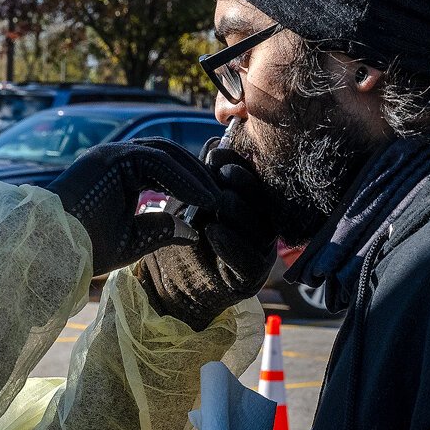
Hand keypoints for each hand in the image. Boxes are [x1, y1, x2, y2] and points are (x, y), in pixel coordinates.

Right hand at [45, 138, 220, 276]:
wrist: (52, 248)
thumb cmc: (85, 247)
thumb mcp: (133, 239)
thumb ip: (161, 229)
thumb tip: (191, 229)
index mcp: (119, 174)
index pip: (164, 167)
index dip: (191, 182)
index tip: (214, 203)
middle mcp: (116, 158)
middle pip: (168, 154)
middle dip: (198, 173)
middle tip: (223, 196)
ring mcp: (111, 153)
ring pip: (164, 152)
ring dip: (194, 174)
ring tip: (216, 199)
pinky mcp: (110, 157)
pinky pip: (155, 160)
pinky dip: (182, 177)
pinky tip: (202, 197)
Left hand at [139, 149, 277, 329]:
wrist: (166, 290)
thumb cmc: (178, 241)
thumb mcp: (189, 203)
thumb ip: (202, 178)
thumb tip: (215, 140)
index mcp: (251, 208)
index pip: (254, 182)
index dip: (238, 165)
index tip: (215, 154)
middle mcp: (261, 230)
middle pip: (263, 202)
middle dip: (240, 185)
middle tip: (219, 173)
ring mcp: (259, 256)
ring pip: (260, 229)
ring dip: (236, 212)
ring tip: (214, 201)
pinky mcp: (250, 281)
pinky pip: (249, 262)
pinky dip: (231, 246)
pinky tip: (211, 231)